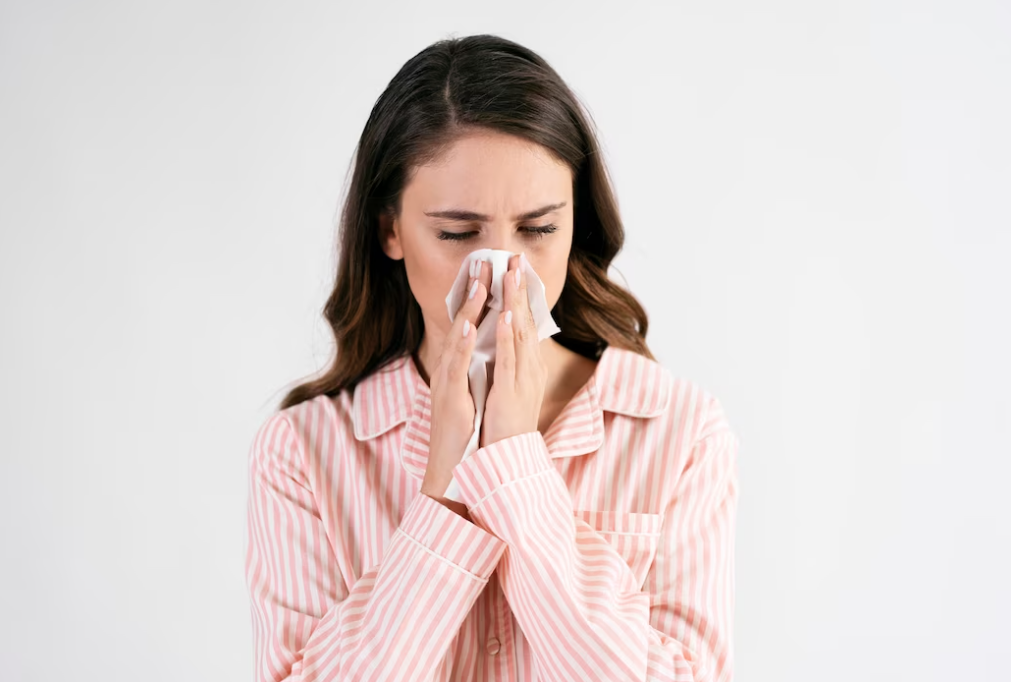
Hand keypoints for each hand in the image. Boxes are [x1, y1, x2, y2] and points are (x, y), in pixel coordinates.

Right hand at [421, 258, 491, 503]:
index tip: (492, 270)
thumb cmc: (465, 432)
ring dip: (468, 309)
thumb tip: (492, 348)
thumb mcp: (475, 393)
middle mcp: (451, 368)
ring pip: (457, 337)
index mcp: (460, 366)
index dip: (481, 296)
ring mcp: (448, 381)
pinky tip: (468, 326)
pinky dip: (461, 345)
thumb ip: (479, 369)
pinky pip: (455, 366)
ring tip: (479, 283)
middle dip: (475, 291)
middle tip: (485, 261)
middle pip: (462, 322)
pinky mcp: (449, 396)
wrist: (452, 468)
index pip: (471, 323)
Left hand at [480, 252, 547, 447]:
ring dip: (515, 302)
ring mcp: (522, 380)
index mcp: (528, 366)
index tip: (516, 268)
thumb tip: (507, 344)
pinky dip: (507, 336)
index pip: (525, 323)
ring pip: (520, 333)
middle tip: (516, 258)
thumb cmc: (504, 427)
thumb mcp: (509, 389)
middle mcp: (530, 368)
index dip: (521, 295)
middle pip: (526, 321)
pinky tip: (505, 315)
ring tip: (511, 274)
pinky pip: (509, 360)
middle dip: (520, 288)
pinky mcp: (511, 393)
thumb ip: (510, 365)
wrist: (507, 459)